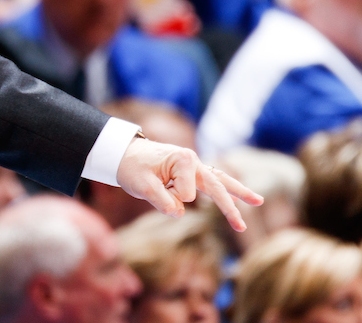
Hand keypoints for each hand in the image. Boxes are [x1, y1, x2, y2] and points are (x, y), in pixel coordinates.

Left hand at [116, 138, 262, 231]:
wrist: (122, 152)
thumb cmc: (131, 166)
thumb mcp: (141, 185)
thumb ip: (161, 201)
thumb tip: (180, 212)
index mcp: (183, 160)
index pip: (186, 194)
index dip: (169, 197)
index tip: (156, 187)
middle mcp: (193, 161)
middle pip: (218, 185)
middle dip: (230, 207)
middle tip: (242, 228)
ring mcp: (193, 166)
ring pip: (221, 181)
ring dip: (238, 194)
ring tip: (259, 202)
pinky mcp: (190, 171)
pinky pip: (212, 181)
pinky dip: (226, 190)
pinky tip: (240, 198)